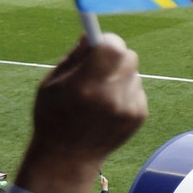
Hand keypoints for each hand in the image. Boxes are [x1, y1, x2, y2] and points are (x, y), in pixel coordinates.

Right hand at [16, 34, 147, 192]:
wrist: (68, 157)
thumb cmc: (53, 116)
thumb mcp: (52, 83)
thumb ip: (75, 57)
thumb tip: (92, 35)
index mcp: (85, 85)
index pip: (113, 46)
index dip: (107, 42)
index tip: (100, 45)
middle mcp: (111, 95)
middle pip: (128, 56)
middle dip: (115, 56)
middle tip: (101, 65)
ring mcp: (128, 107)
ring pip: (133, 73)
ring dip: (120, 76)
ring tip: (100, 94)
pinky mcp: (140, 116)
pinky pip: (137, 90)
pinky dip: (126, 92)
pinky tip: (108, 108)